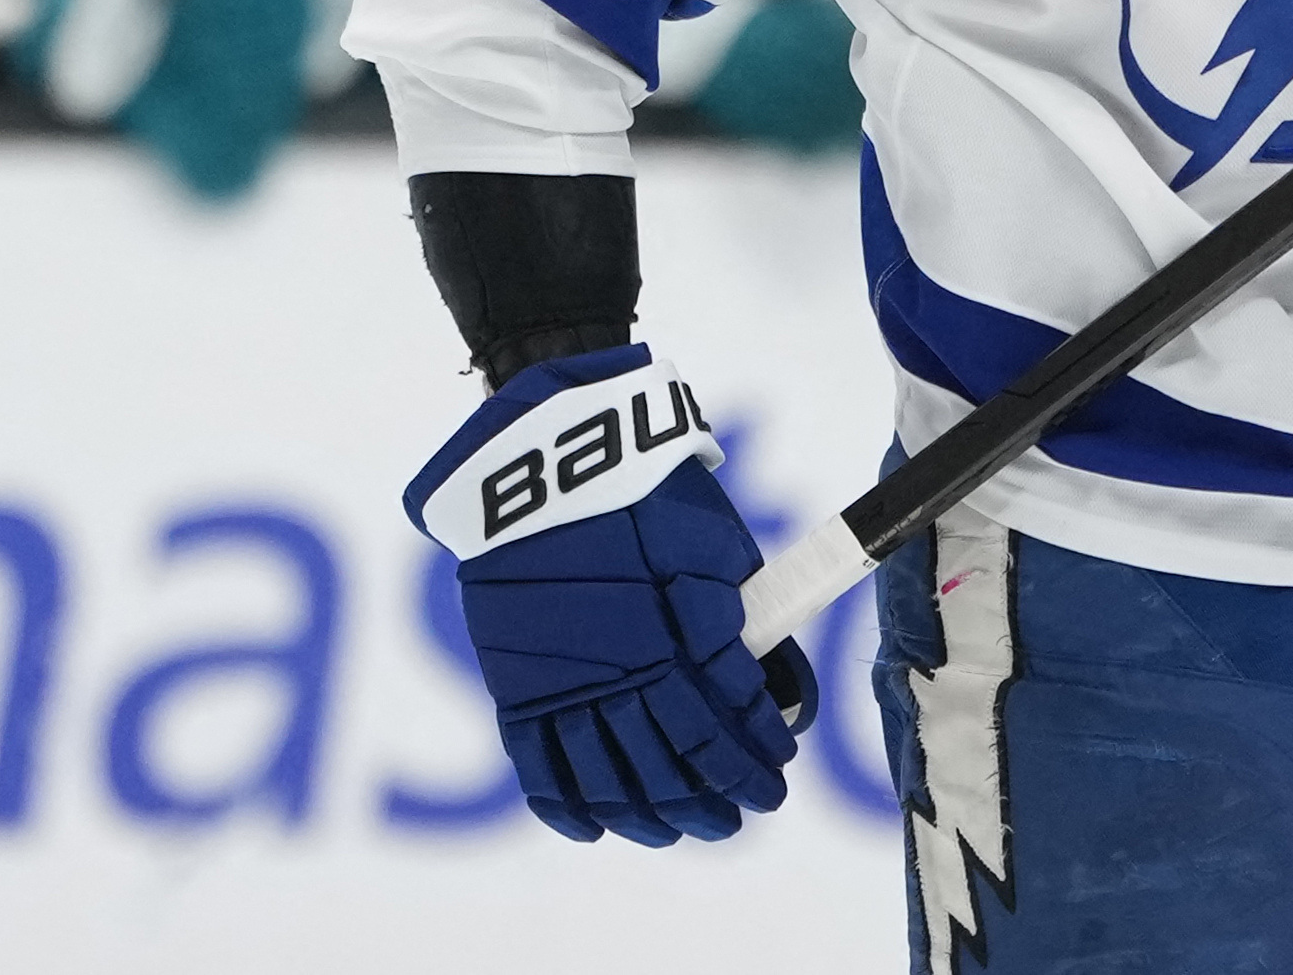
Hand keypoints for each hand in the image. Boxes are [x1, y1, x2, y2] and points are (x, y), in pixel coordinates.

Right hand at [405, 344, 810, 845]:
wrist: (546, 461)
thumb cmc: (647, 493)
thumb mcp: (714, 547)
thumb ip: (736, 622)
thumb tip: (770, 684)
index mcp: (670, 637)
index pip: (719, 726)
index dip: (752, 758)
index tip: (776, 771)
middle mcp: (615, 673)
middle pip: (668, 766)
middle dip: (714, 797)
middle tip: (742, 813)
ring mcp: (560, 684)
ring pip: (608, 781)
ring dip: (652, 815)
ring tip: (683, 830)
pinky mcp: (516, 683)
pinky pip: (539, 768)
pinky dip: (570, 810)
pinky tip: (599, 829)